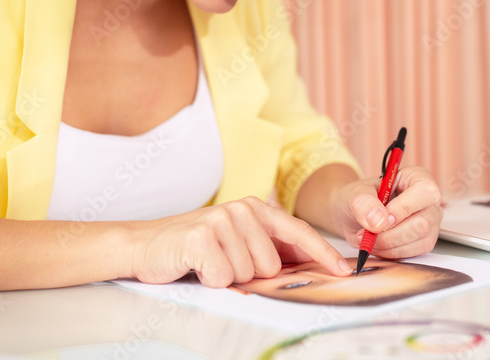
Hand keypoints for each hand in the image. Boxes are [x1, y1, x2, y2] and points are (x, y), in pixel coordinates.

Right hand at [128, 196, 351, 287]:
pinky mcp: (202, 237)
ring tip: (209, 263)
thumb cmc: (197, 247)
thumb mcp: (239, 241)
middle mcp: (243, 209)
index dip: (322, 254)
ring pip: (249, 274)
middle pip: (272, 265)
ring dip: (228, 277)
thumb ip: (271, 247)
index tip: (343, 270)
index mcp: (257, 208)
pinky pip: (224, 277)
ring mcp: (222, 220)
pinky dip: (211, 280)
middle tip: (224, 263)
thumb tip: (310, 260)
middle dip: (250, 274)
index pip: (299, 232)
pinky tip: (198, 265)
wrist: (146, 244)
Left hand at [329, 165, 443, 258]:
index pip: (424, 191)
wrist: (352, 216)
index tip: (382, 220)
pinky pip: (415, 253)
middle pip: (422, 223)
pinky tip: (377, 246)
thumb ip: (364, 203)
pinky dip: (392, 253)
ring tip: (368, 239)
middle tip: (368, 234)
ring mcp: (430, 221)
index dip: (403, 208)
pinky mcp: (424, 240)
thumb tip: (380, 221)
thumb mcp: (355, 194)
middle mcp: (429, 200)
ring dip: (389, 246)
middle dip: (391, 234)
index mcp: (417, 177)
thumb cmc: (359, 198)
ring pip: (420, 241)